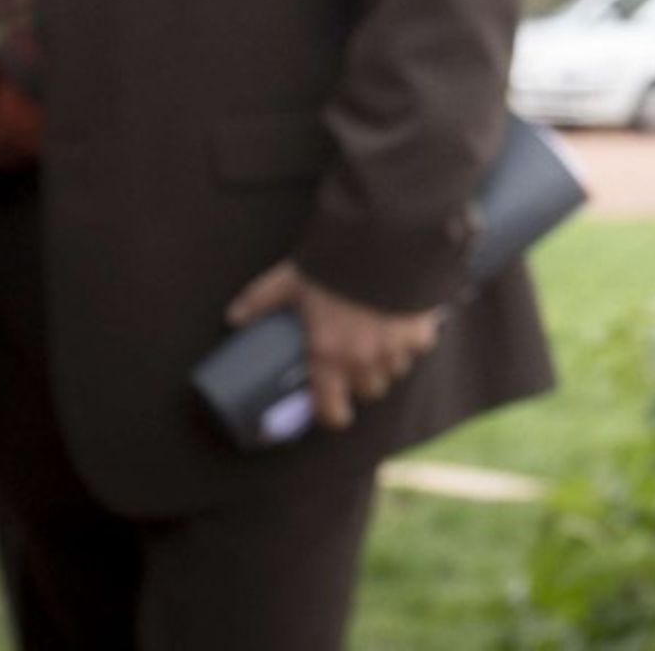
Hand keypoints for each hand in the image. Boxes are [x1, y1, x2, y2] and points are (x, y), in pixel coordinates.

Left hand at [227, 260, 440, 431]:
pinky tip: (405, 323)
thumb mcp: (291, 280)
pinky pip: (419, 346)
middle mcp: (364, 359)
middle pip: (368, 391)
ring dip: (386, 363)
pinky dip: (413, 340)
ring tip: (379, 344)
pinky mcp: (421, 328)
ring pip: (394, 371)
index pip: (332, 410)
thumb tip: (233, 317)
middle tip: (353, 365)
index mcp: (329, 355)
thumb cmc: (336, 264)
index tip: (331, 410)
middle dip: (361, 382)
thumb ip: (262, 300)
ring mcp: (396, 347)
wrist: (385, 240)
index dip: (331, 415)